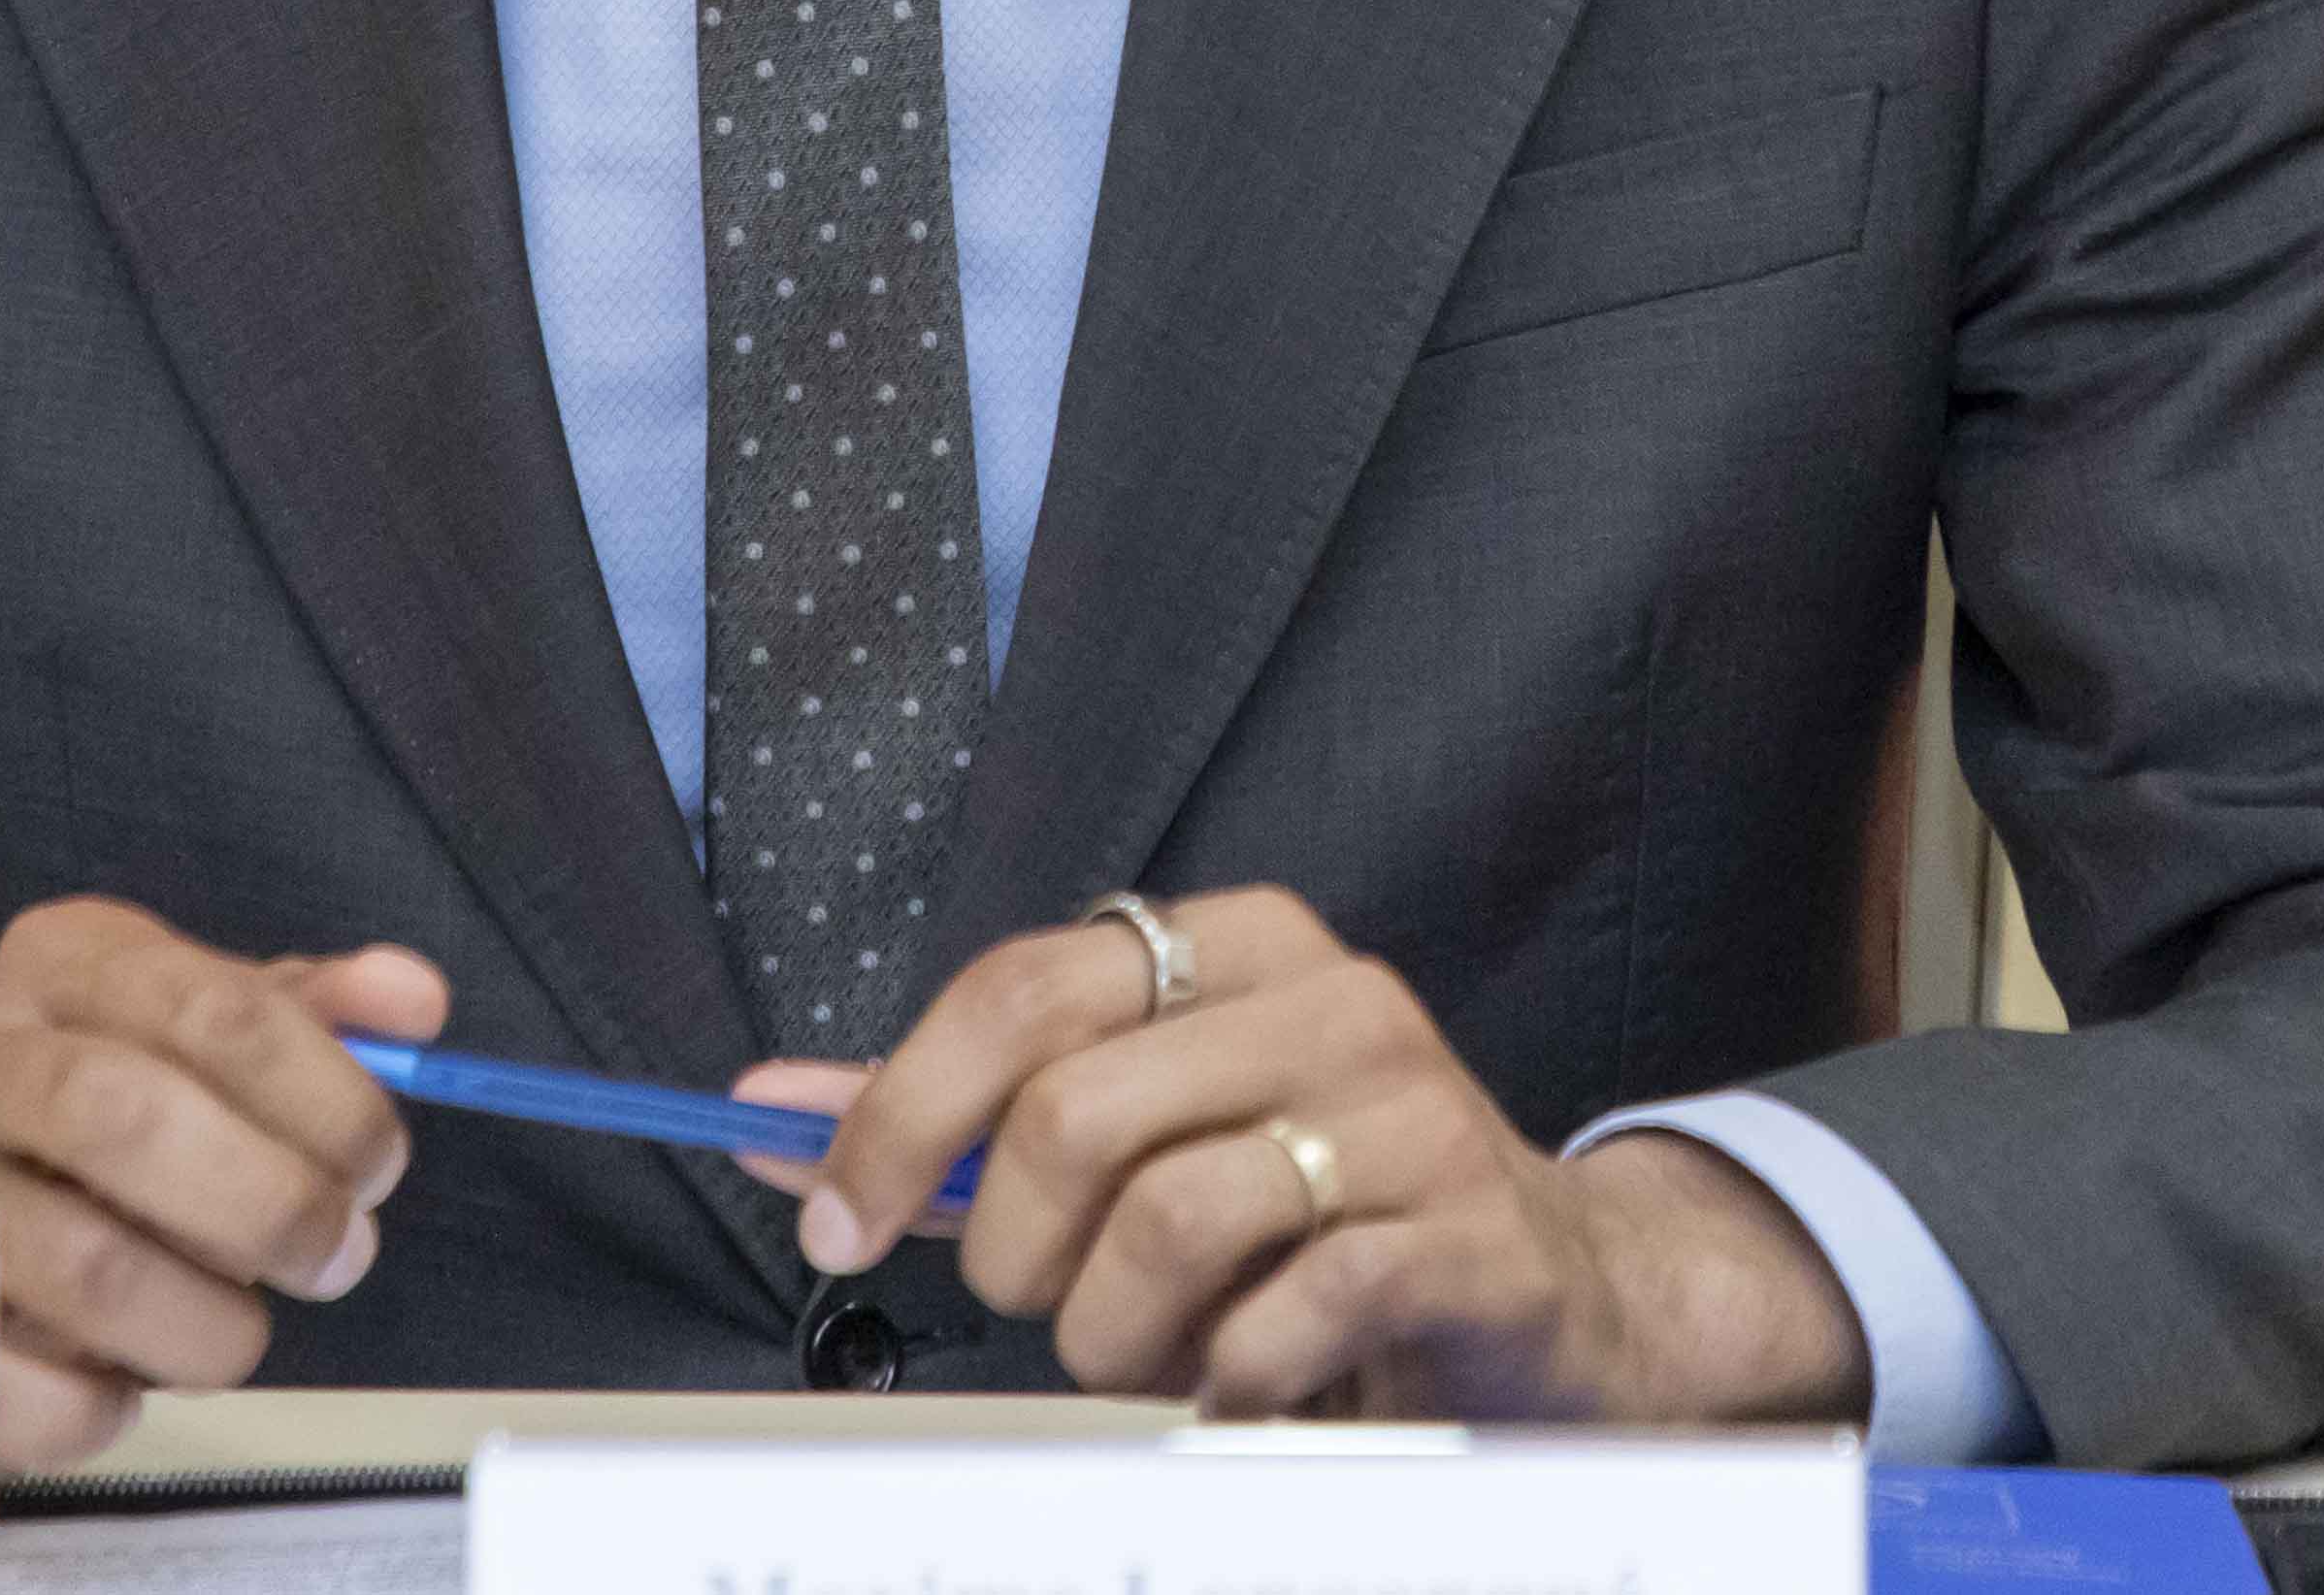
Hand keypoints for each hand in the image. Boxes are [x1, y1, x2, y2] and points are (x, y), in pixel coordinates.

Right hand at [0, 898, 445, 1468]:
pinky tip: (126, 1386)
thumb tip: (415, 1002)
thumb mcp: (199, 1021)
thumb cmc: (99, 1094)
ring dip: (201, 1323)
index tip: (378, 1166)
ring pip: (77, 1261)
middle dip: (267, 1205)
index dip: (325, 1097)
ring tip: (240, 1338)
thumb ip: (313, 1009)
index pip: (216, 1009)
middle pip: (126, 1118)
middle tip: (338, 1259)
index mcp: (68, 964)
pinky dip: (95, 1404)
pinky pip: (9, 1380)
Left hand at [738, 886, 1866, 1425]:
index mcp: (1238, 943)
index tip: (834, 1217)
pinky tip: (1248, 1379)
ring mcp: (1410, 1110)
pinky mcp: (1466, 1232)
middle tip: (1051, 1309)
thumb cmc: (1316, 1206)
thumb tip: (766, 1108)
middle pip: (1074, 1117)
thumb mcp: (1145, 1129)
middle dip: (1021, 1256)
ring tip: (1156, 1355)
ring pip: (1169, 1223)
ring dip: (1121, 1336)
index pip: (1019, 986)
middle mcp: (1331, 998)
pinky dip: (1231, 1379)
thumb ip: (966, 1115)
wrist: (1556, 1291)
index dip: (899, 1113)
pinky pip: (1283, 1315)